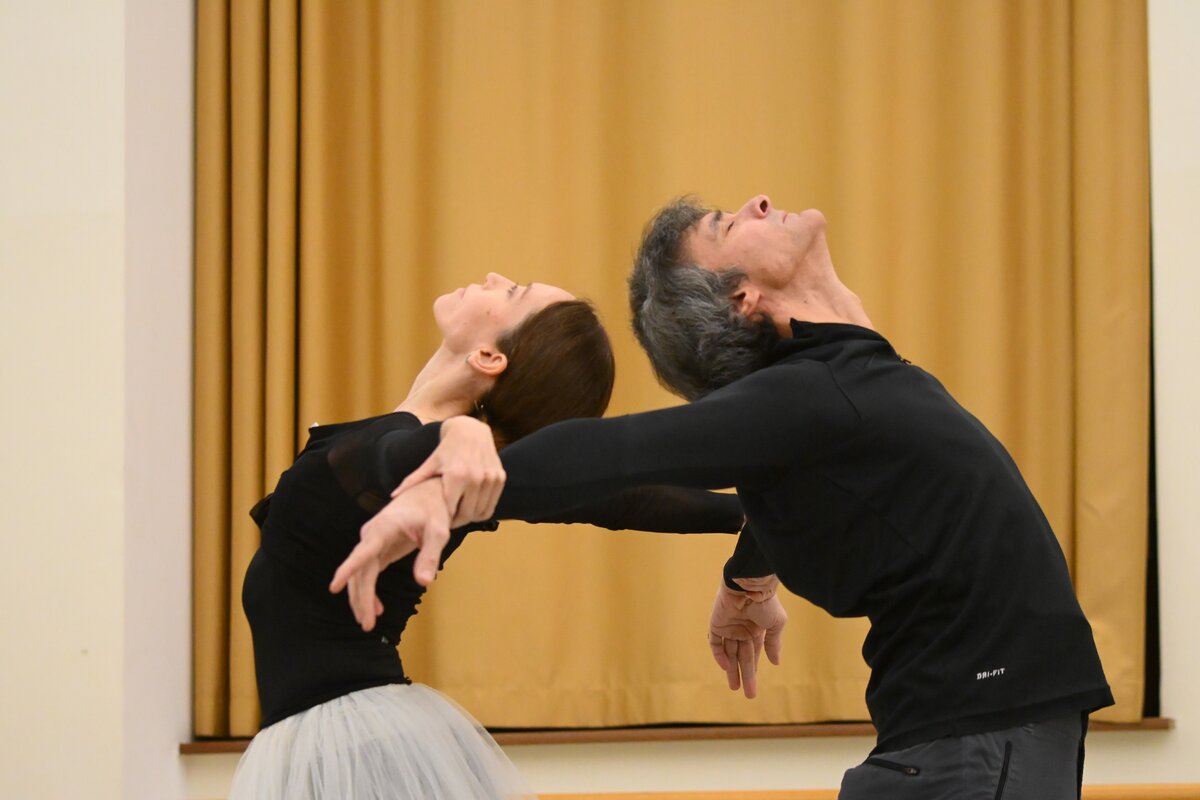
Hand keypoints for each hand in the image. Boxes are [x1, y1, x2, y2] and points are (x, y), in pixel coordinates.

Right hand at [330, 478, 451, 630]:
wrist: (428, 495)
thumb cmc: (433, 510)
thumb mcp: (438, 531)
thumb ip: (430, 555)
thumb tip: (425, 583)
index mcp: (383, 528)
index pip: (362, 552)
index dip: (348, 570)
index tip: (334, 586)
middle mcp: (372, 535)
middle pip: (361, 571)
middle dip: (361, 598)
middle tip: (366, 624)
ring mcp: (372, 543)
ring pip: (361, 574)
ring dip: (362, 598)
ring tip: (367, 623)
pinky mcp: (377, 549)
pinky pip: (367, 573)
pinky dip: (369, 591)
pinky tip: (376, 608)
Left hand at [394, 415, 504, 526]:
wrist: (471, 431)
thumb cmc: (446, 449)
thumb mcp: (430, 464)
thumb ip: (413, 481)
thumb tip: (393, 495)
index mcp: (457, 476)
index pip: (452, 512)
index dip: (445, 519)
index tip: (439, 519)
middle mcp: (476, 477)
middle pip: (466, 515)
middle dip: (457, 520)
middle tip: (449, 519)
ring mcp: (491, 478)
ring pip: (480, 513)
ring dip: (470, 517)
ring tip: (460, 512)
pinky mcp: (500, 478)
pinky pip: (491, 506)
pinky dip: (481, 510)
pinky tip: (471, 505)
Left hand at [707, 576, 785, 698]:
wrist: (749, 586)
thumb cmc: (765, 603)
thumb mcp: (775, 624)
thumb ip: (774, 643)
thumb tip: (776, 663)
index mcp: (756, 629)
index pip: (754, 653)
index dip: (754, 669)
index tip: (755, 687)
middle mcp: (742, 630)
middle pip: (742, 657)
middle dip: (745, 675)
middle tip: (748, 694)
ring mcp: (728, 627)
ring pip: (729, 653)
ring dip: (731, 670)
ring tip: (735, 687)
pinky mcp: (716, 624)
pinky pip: (715, 643)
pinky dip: (719, 655)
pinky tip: (725, 667)